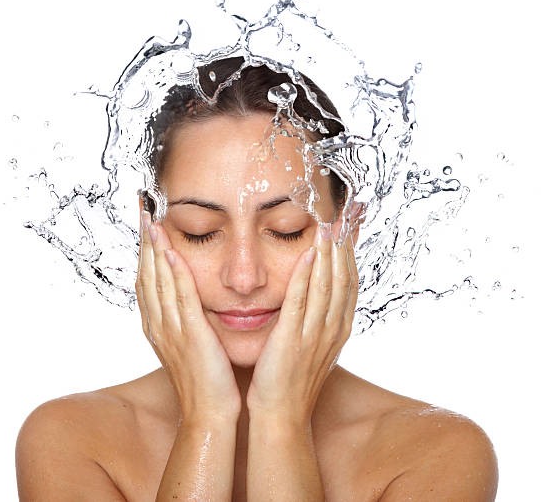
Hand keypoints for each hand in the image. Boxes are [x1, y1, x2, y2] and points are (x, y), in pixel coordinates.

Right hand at [135, 198, 241, 422]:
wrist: (209, 413)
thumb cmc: (204, 379)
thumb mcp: (189, 344)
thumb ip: (185, 319)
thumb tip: (189, 299)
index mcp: (158, 326)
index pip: (146, 280)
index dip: (144, 251)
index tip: (146, 224)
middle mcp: (158, 324)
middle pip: (146, 274)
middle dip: (144, 241)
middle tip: (142, 210)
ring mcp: (171, 328)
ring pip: (158, 280)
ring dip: (154, 248)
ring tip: (151, 219)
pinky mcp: (190, 333)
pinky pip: (179, 296)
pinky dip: (172, 271)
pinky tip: (169, 250)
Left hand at [246, 221, 357, 424]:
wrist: (281, 414)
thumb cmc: (293, 379)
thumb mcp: (315, 345)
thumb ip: (319, 319)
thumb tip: (319, 294)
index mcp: (338, 328)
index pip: (349, 282)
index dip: (349, 253)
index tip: (347, 227)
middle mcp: (332, 328)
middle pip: (343, 278)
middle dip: (343, 245)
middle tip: (343, 215)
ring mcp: (315, 334)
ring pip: (327, 285)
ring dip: (328, 253)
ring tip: (327, 225)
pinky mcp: (292, 339)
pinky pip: (301, 302)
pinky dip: (306, 276)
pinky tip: (307, 253)